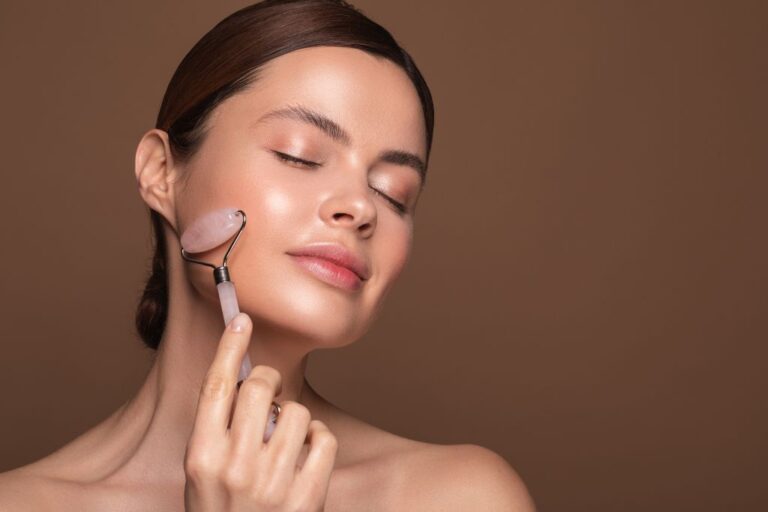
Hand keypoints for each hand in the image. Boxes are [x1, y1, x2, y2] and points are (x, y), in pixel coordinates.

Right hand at [183, 312, 337, 510]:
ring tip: (283, 440)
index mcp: (201, 458)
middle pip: (259, 387)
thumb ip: (218, 430)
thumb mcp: (202, 475)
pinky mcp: (306, 498)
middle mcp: (234, 468)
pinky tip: (306, 452)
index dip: (230, 348)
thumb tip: (245, 378)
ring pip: (297, 411)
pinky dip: (318, 438)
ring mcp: (272, 484)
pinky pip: (322, 438)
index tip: (241, 319)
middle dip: (268, 381)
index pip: (215, 387)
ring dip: (294, 417)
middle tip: (268, 392)